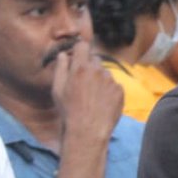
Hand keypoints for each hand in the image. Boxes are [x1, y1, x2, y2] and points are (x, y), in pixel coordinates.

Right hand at [51, 40, 122, 177]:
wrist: (88, 132)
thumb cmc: (69, 112)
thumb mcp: (57, 89)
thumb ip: (61, 68)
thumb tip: (63, 54)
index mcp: (80, 68)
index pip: (83, 46)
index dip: (80, 51)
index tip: (79, 57)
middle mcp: (97, 71)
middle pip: (94, 60)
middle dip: (89, 67)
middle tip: (83, 84)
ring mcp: (111, 80)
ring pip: (104, 73)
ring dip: (99, 80)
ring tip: (92, 98)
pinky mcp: (120, 91)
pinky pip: (114, 85)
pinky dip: (109, 92)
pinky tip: (101, 104)